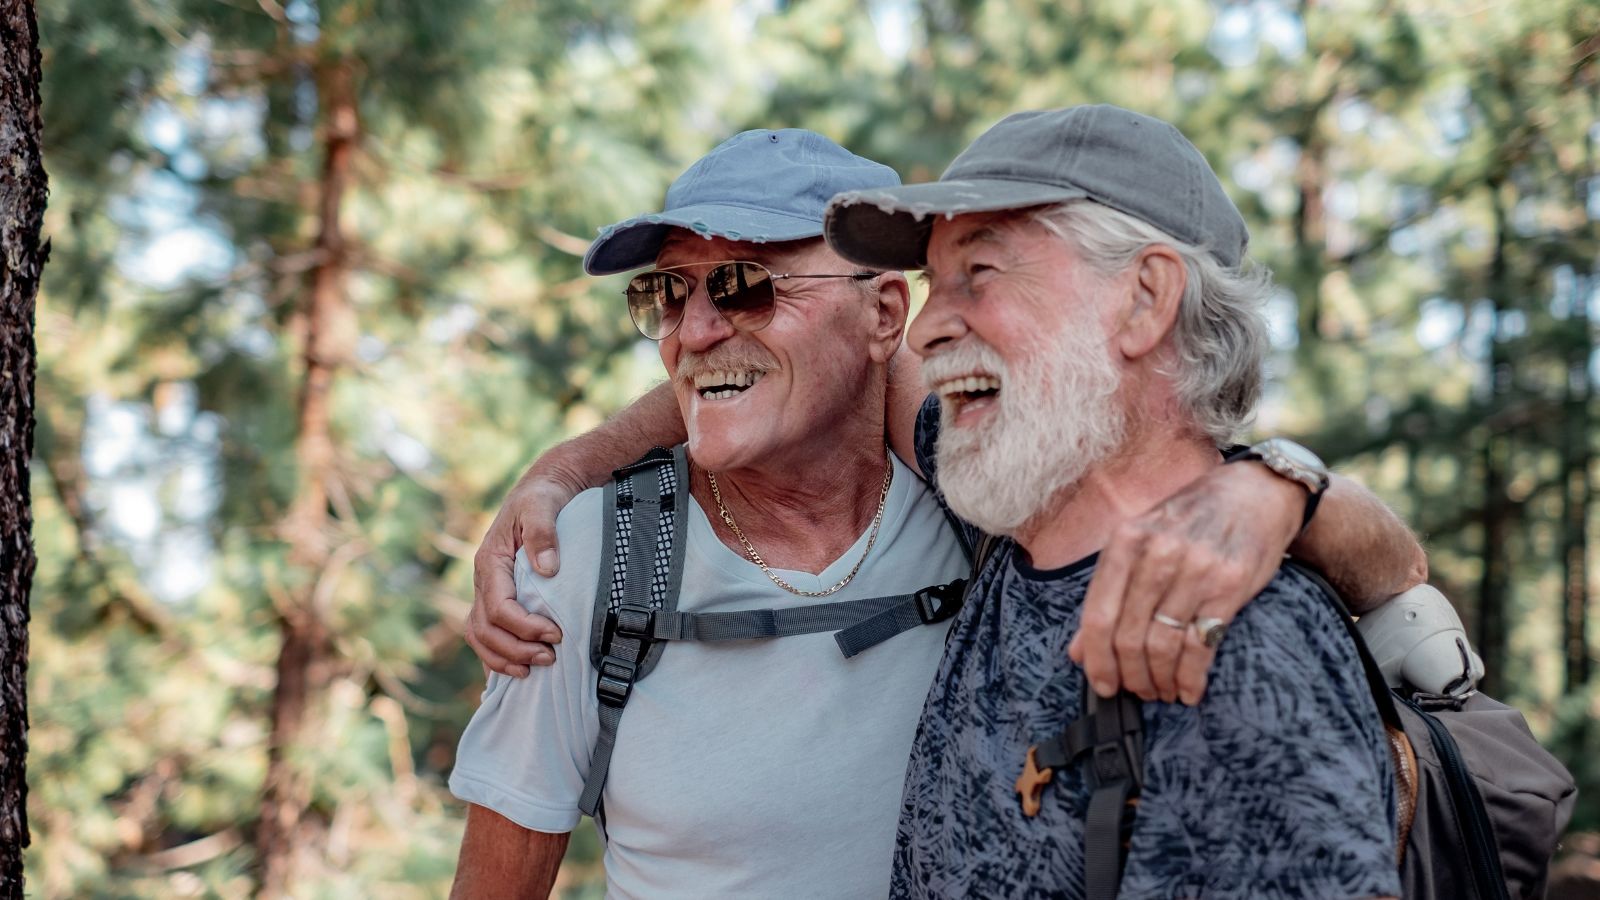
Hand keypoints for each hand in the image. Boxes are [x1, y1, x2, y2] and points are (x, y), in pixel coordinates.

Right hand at [467, 469, 582, 676]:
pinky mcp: (497, 596)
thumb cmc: (543, 498)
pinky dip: (496, 656)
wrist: (543, 490)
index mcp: (490, 562)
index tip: (556, 634)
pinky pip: (486, 633)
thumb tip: (547, 569)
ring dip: (504, 658)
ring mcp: (487, 590)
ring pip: (479, 636)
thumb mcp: (543, 505)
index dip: (525, 627)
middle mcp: (483, 580)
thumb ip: (542, 533)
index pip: (498, 607)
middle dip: (516, 649)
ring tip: (534, 670)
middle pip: (485, 629)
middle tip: (551, 658)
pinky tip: (515, 670)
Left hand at [1068, 461, 1304, 704]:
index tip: (1101, 685)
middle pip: (1128, 636)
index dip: (1096, 659)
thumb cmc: (1191, 518)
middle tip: (1136, 692)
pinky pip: (1201, 646)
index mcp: (1125, 541)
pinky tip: (1189, 691)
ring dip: (1158, 680)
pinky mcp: (1229, 587)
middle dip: (1129, 676)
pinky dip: (1191, 678)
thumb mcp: (1141, 540)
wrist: (1257, 491)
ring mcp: (1194, 570)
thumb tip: (1078, 651)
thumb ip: (1108, 593)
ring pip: (1162, 645)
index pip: (1097, 615)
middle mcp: (1156, 555)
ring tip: (1161, 691)